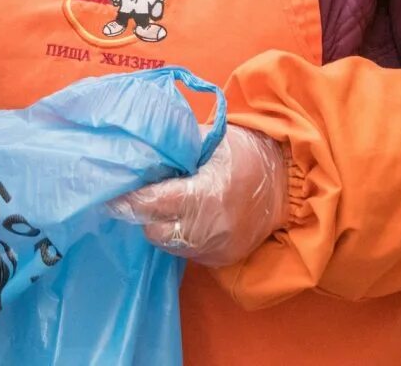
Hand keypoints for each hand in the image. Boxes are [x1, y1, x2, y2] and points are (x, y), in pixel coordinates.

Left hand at [107, 125, 288, 267]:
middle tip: (138, 193)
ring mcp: (215, 249)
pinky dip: (177, 235)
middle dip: (141, 213)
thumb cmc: (248, 154)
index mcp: (206, 194)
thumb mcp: (212, 140)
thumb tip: (138, 151)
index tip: (112, 188)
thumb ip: (176, 148)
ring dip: (158, 225)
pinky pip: (185, 252)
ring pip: (166, 244)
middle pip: (153, 230)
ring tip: (161, 203)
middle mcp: (209, 229)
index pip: (151, 204)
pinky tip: (183, 216)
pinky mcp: (219, 260)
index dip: (128, 197)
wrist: (288, 185)